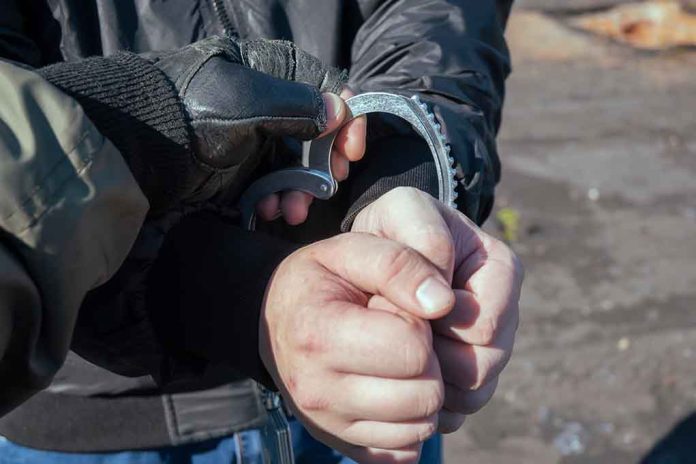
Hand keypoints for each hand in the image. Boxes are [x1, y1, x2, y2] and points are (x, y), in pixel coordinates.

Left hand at [150, 36, 358, 208]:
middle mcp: (272, 102)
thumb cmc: (195, 112)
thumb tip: (340, 111)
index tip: (350, 151)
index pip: (328, 89)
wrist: (144, 146)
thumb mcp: (249, 103)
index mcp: (274, 71)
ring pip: (299, 164)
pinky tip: (271, 210)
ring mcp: (258, 136)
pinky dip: (279, 198)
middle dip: (324, 165)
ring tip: (293, 210)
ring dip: (302, 190)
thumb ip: (298, 107)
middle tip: (328, 185)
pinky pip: (276, 182)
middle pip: (318, 134)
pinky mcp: (245, 166)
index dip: (347, 119)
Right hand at [260, 233, 454, 462]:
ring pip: (420, 429)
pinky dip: (411, 423)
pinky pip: (404, 453)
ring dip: (424, 393)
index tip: (399, 310)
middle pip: (423, 395)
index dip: (421, 324)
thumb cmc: (319, 280)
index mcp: (318, 334)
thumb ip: (398, 264)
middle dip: (429, 362)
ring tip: (399, 362)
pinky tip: (394, 389)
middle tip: (404, 338)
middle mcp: (317, 389)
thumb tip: (443, 302)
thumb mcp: (350, 250)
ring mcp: (327, 424)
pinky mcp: (339, 443)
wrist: (276, 318)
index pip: (412, 348)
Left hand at [352, 187, 523, 432]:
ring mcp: (490, 347)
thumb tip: (442, 303)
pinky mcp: (468, 375)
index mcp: (500, 270)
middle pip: (484, 367)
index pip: (484, 327)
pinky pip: (457, 410)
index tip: (405, 306)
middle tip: (395, 334)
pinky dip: (427, 401)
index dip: (440, 325)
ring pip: (472, 395)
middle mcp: (503, 312)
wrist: (377, 249)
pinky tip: (399, 378)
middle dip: (434, 358)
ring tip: (393, 357)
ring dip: (429, 383)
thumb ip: (425, 240)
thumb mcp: (403, 212)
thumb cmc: (393, 226)